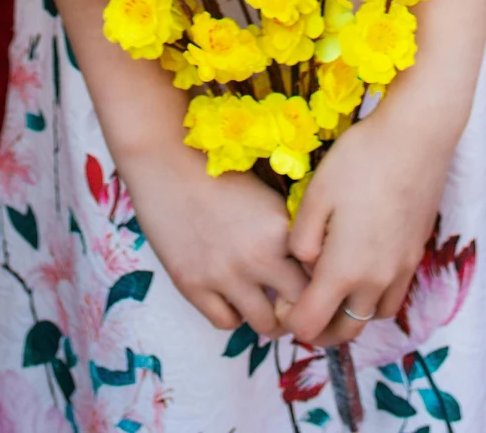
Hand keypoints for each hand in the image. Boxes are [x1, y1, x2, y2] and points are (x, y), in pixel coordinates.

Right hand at [116, 131, 307, 338]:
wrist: (166, 161)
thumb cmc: (219, 171)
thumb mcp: (266, 196)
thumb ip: (287, 231)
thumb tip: (307, 266)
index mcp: (282, 229)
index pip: (318, 276)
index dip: (320, 283)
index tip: (315, 286)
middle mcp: (259, 257)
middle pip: (298, 308)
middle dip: (300, 309)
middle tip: (293, 306)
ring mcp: (225, 275)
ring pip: (265, 324)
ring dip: (269, 319)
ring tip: (265, 308)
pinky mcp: (194, 286)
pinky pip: (227, 322)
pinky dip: (233, 315)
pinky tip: (231, 299)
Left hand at [280, 95, 456, 348]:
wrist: (416, 138)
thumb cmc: (360, 160)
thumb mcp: (316, 194)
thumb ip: (302, 239)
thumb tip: (304, 264)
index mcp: (344, 270)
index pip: (310, 325)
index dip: (289, 319)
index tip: (282, 297)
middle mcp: (376, 281)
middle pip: (344, 332)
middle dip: (318, 328)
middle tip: (302, 303)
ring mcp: (401, 271)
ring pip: (371, 317)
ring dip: (349, 315)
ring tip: (333, 288)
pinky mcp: (416, 255)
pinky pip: (393, 297)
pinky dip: (374, 298)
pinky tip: (362, 268)